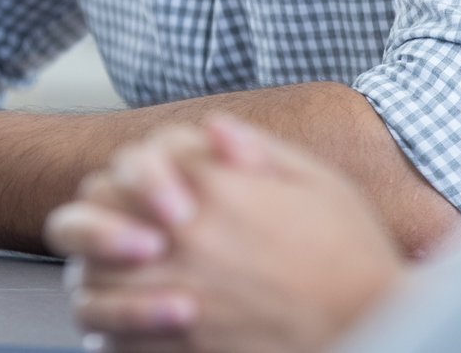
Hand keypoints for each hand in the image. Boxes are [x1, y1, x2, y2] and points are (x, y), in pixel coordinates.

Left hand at [46, 116, 409, 352]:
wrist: (370, 328)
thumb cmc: (352, 258)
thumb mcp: (317, 181)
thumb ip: (257, 149)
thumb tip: (213, 130)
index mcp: (215, 190)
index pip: (133, 163)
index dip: (138, 172)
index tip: (156, 189)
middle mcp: (184, 240)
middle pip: (96, 213)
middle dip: (101, 214)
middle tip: (124, 229)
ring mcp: (173, 297)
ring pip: (90, 279)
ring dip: (95, 273)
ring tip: (116, 278)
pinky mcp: (175, 349)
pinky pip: (110, 339)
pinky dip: (110, 331)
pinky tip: (129, 327)